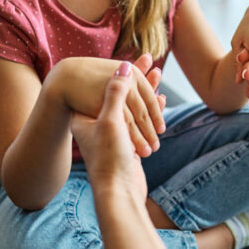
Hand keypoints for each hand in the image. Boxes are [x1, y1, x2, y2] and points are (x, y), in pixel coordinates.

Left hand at [48, 55, 166, 156]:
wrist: (119, 193)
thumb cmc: (109, 158)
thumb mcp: (110, 121)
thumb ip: (116, 93)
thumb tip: (124, 65)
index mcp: (85, 117)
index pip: (102, 85)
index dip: (119, 70)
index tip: (132, 55)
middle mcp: (97, 124)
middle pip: (118, 92)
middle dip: (136, 76)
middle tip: (147, 57)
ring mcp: (114, 134)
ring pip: (132, 106)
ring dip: (146, 90)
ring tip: (157, 72)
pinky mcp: (128, 143)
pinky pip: (141, 119)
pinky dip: (152, 108)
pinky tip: (162, 98)